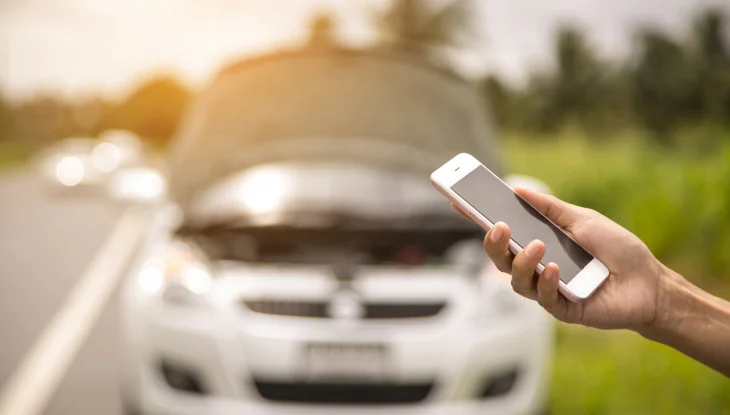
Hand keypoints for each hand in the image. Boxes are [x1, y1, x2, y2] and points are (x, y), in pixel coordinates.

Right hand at [454, 186, 666, 330]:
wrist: (649, 282)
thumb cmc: (617, 249)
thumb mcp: (583, 219)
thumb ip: (549, 208)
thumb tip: (517, 189)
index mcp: (538, 243)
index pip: (502, 232)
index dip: (478, 219)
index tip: (458, 202)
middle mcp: (537, 267)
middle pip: (500, 259)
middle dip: (492, 244)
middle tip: (497, 227)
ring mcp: (547, 289)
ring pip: (517, 281)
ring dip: (523, 262)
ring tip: (538, 247)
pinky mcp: (563, 309)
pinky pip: (543, 299)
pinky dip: (545, 282)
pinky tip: (555, 269)